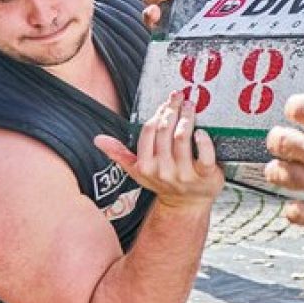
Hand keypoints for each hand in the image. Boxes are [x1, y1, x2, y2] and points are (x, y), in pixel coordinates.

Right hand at [94, 91, 222, 208]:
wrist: (186, 205)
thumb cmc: (163, 181)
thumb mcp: (139, 171)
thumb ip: (120, 154)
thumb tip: (98, 139)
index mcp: (145, 166)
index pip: (148, 131)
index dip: (157, 114)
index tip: (165, 103)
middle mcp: (163, 170)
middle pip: (164, 131)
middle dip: (171, 110)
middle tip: (179, 97)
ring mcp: (184, 174)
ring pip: (182, 138)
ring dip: (186, 118)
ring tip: (190, 106)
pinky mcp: (205, 176)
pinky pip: (205, 156)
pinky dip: (204, 141)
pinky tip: (202, 131)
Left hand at [265, 51, 303, 249]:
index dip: (297, 107)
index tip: (297, 108)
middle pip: (284, 141)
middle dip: (279, 140)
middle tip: (279, 140)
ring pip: (283, 175)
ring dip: (279, 172)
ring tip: (277, 170)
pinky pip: (297, 213)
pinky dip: (293, 211)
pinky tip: (295, 210)